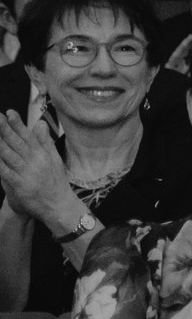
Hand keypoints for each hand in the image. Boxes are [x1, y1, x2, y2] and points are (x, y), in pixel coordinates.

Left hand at [0, 110, 80, 234]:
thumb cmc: (55, 183)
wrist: (59, 206)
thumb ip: (45, 141)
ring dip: (0, 144)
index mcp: (42, 154)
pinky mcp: (20, 185)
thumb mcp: (54, 159)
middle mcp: (35, 161)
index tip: (9, 112)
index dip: (18, 124)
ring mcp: (27, 173)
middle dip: (6, 129)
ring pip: (10, 155)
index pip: (28, 136)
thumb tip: (40, 123)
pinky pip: (6, 173)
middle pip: (17, 143)